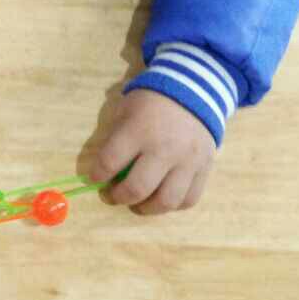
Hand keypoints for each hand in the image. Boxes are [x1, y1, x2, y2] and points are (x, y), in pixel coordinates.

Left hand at [90, 89, 214, 214]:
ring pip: (166, 201)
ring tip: (136, 203)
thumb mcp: (125, 111)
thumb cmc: (151, 102)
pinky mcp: (204, 168)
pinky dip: (171, 205)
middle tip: (112, 195)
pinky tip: (160, 197)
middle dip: (118, 197)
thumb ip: (114, 140)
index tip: (94, 178)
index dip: (96, 175)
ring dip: (145, 208)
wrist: (194, 90)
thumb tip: (102, 172)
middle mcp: (164, 148)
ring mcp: (188, 161)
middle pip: (137, 188)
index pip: (110, 162)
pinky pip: (188, 199)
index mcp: (139, 130)